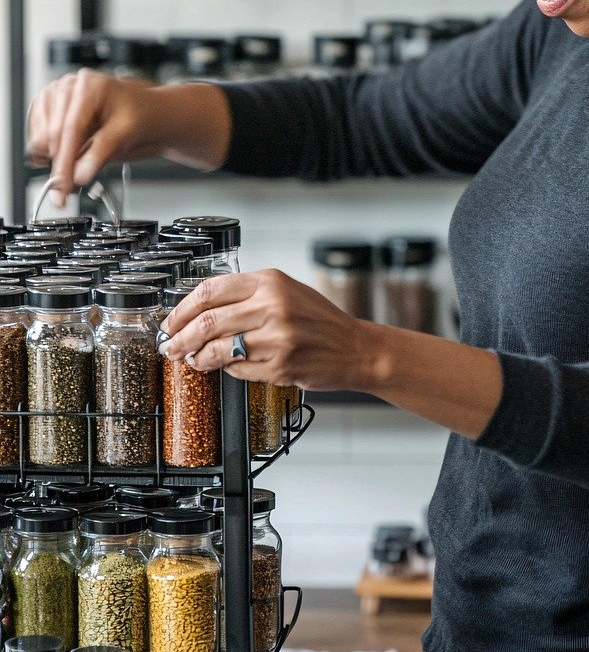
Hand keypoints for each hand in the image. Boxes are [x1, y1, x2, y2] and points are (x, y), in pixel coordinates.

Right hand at [26, 71, 164, 204]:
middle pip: (52, 132)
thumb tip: (79, 174)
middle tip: (66, 187)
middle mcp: (68, 87)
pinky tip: (64, 157)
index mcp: (90, 86)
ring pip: (40, 135)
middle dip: (59, 163)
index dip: (66, 158)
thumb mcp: (126, 133)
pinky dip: (46, 152)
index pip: (71, 126)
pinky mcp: (49, 111)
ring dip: (52, 157)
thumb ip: (101, 153)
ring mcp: (56, 98)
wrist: (144, 113)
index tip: (65, 182)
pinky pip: (37, 136)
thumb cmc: (139, 115)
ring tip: (73, 167)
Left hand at [158, 269, 373, 389]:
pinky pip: (237, 369)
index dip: (182, 308)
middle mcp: (272, 305)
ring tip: (192, 360)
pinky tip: (221, 367)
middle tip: (171, 346)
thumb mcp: (286, 291)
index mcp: (270, 281)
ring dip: (198, 358)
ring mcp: (276, 337)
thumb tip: (200, 311)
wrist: (354, 347)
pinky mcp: (279, 365)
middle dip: (180, 337)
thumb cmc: (319, 320)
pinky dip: (224, 370)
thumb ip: (247, 296)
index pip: (210, 290)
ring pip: (217, 349)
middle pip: (207, 321)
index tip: (171, 321)